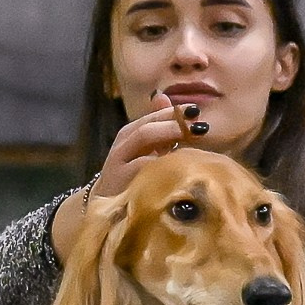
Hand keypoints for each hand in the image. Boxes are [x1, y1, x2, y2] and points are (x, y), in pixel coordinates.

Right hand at [51, 100, 206, 261]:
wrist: (108, 206)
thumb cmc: (134, 175)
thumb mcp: (149, 150)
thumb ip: (161, 127)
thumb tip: (166, 98)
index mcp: (129, 134)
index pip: (152, 116)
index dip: (174, 112)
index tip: (196, 111)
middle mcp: (122, 146)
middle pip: (146, 127)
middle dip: (172, 124)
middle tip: (197, 125)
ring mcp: (119, 164)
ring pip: (141, 141)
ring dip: (167, 137)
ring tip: (189, 138)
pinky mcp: (120, 182)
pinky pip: (143, 167)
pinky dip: (160, 162)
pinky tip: (177, 162)